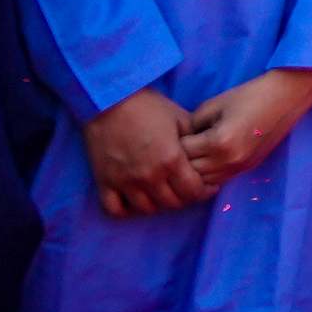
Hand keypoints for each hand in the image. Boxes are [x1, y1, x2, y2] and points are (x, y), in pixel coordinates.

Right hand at [82, 87, 213, 218]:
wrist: (110, 101)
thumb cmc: (149, 107)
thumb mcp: (180, 119)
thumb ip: (194, 141)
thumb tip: (206, 155)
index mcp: (171, 160)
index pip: (192, 191)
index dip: (203, 192)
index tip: (206, 187)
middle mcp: (149, 176)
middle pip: (171, 203)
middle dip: (183, 198)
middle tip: (186, 190)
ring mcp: (125, 182)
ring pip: (147, 209)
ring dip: (158, 204)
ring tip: (163, 193)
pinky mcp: (105, 182)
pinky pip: (115, 210)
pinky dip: (126, 210)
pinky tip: (135, 200)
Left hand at [178, 66, 311, 188]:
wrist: (287, 96)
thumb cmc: (249, 94)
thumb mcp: (214, 104)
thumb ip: (192, 124)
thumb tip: (180, 139)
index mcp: (219, 142)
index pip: (182, 153)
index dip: (172, 144)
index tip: (169, 136)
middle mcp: (229, 160)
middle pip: (190, 172)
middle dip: (180, 161)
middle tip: (175, 149)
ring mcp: (239, 167)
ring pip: (203, 182)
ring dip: (193, 172)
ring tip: (189, 157)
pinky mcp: (247, 168)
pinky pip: (218, 180)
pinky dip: (207, 175)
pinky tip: (205, 162)